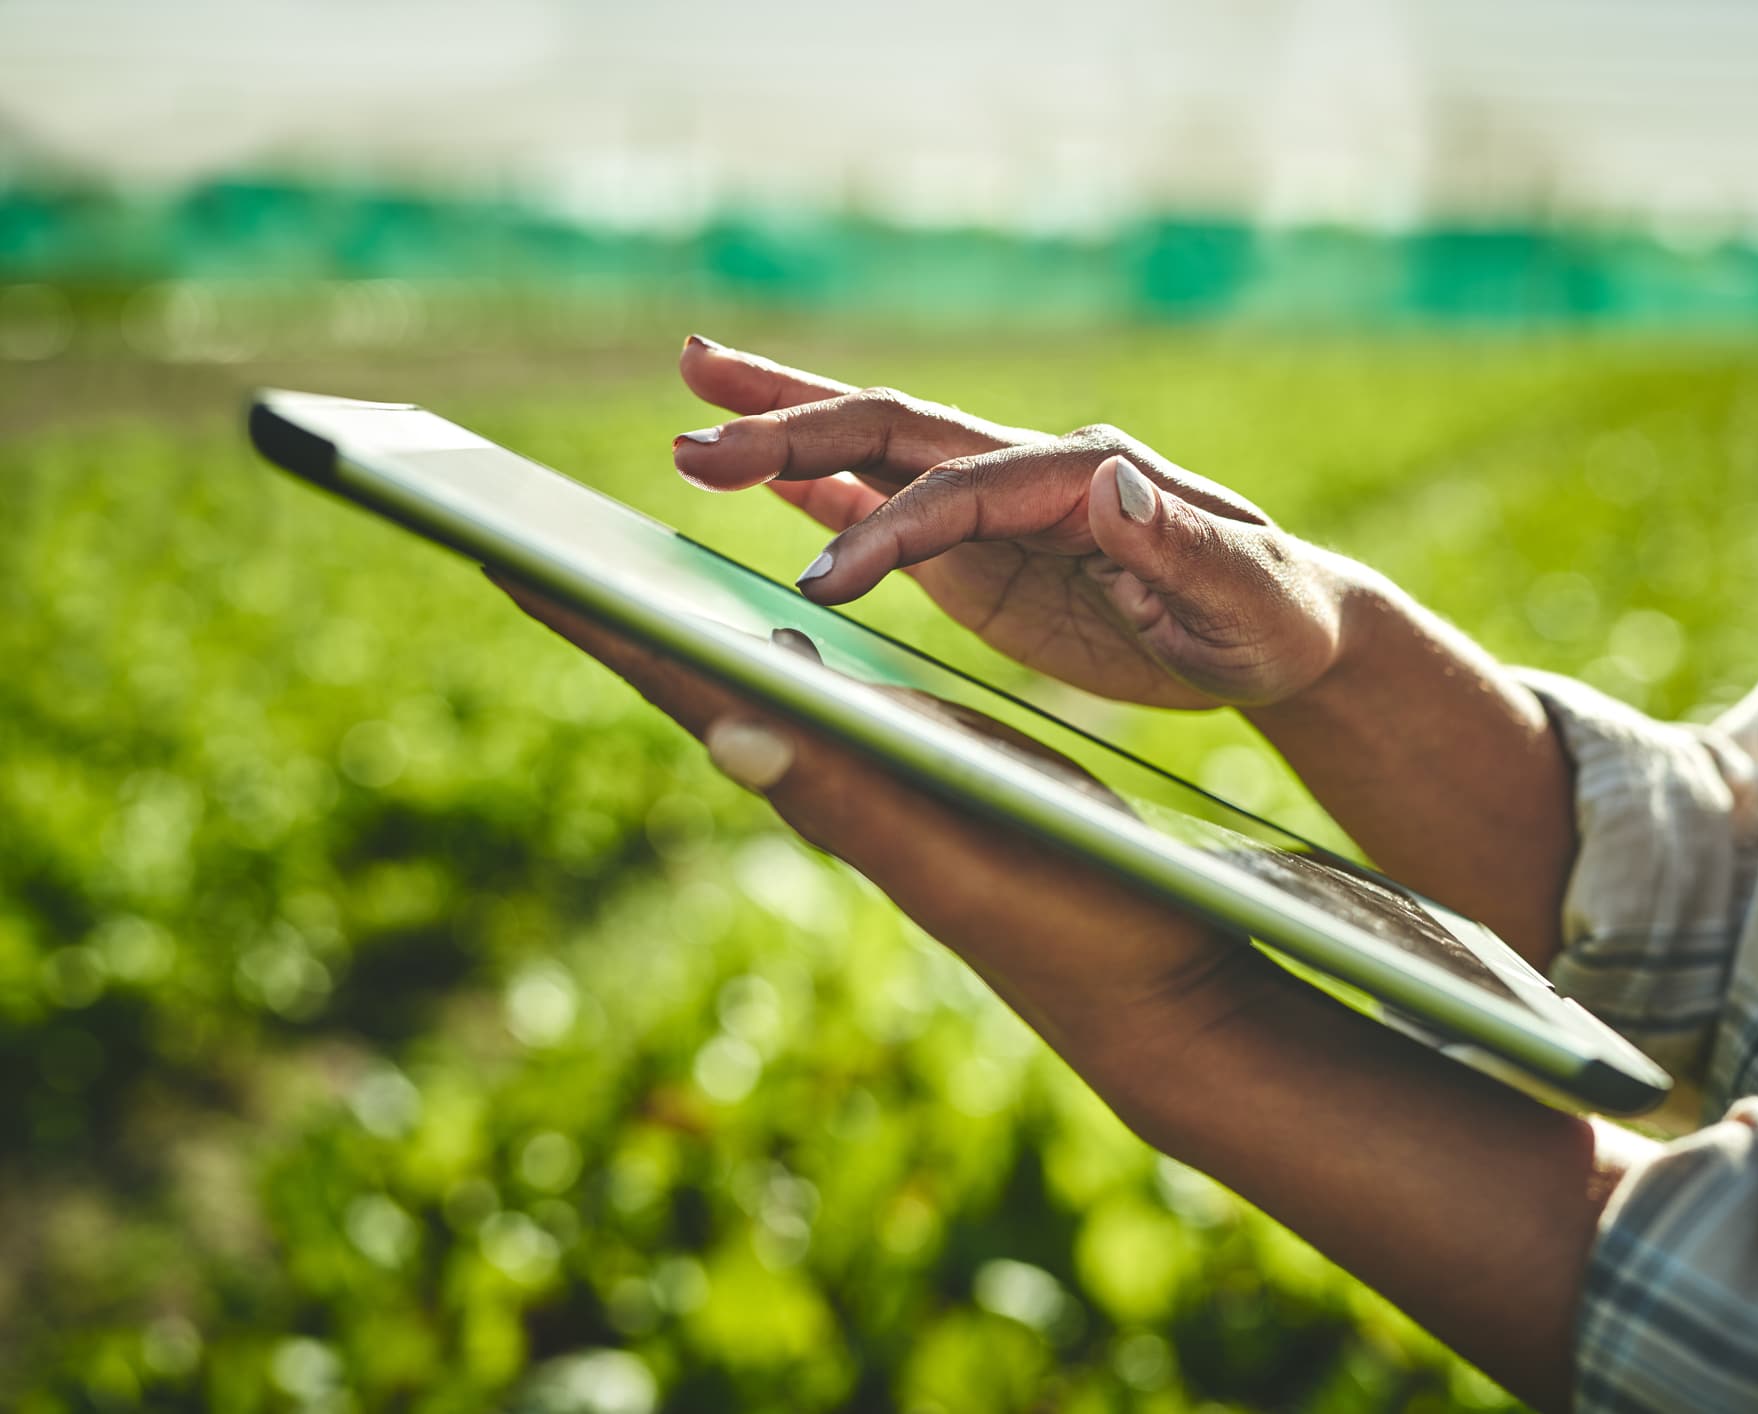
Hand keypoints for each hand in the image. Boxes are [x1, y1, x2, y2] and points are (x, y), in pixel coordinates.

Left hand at [488, 574, 1263, 1081]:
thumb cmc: (1077, 917)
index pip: (685, 687)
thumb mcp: (961, 848)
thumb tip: (729, 730)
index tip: (498, 548)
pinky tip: (772, 629)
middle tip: (525, 535)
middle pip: (697, 680)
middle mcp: (833, 782)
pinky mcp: (928, 781)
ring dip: (679, 627)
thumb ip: (854, 793)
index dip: (594, 621)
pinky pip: (825, 700)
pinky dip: (773, 649)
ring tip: (615, 566)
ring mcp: (877, 782)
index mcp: (828, 784)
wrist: (1152, 994)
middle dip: (613, 610)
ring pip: (752, 688)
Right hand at [672, 337, 1356, 708]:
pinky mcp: (986, 546)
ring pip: (878, 451)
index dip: (888, 528)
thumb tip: (1112, 477)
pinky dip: (823, 488)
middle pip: (896, 431)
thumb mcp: (1246, 594)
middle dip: (794, 427)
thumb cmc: (1272, 618)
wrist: (1279, 629)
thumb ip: (1180, 544)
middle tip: (693, 432)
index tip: (822, 583)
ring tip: (691, 416)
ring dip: (787, 432)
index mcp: (1086, 476)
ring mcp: (1000, 505)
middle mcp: (1031, 472)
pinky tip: (763, 475)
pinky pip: (891, 504)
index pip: (963, 491)